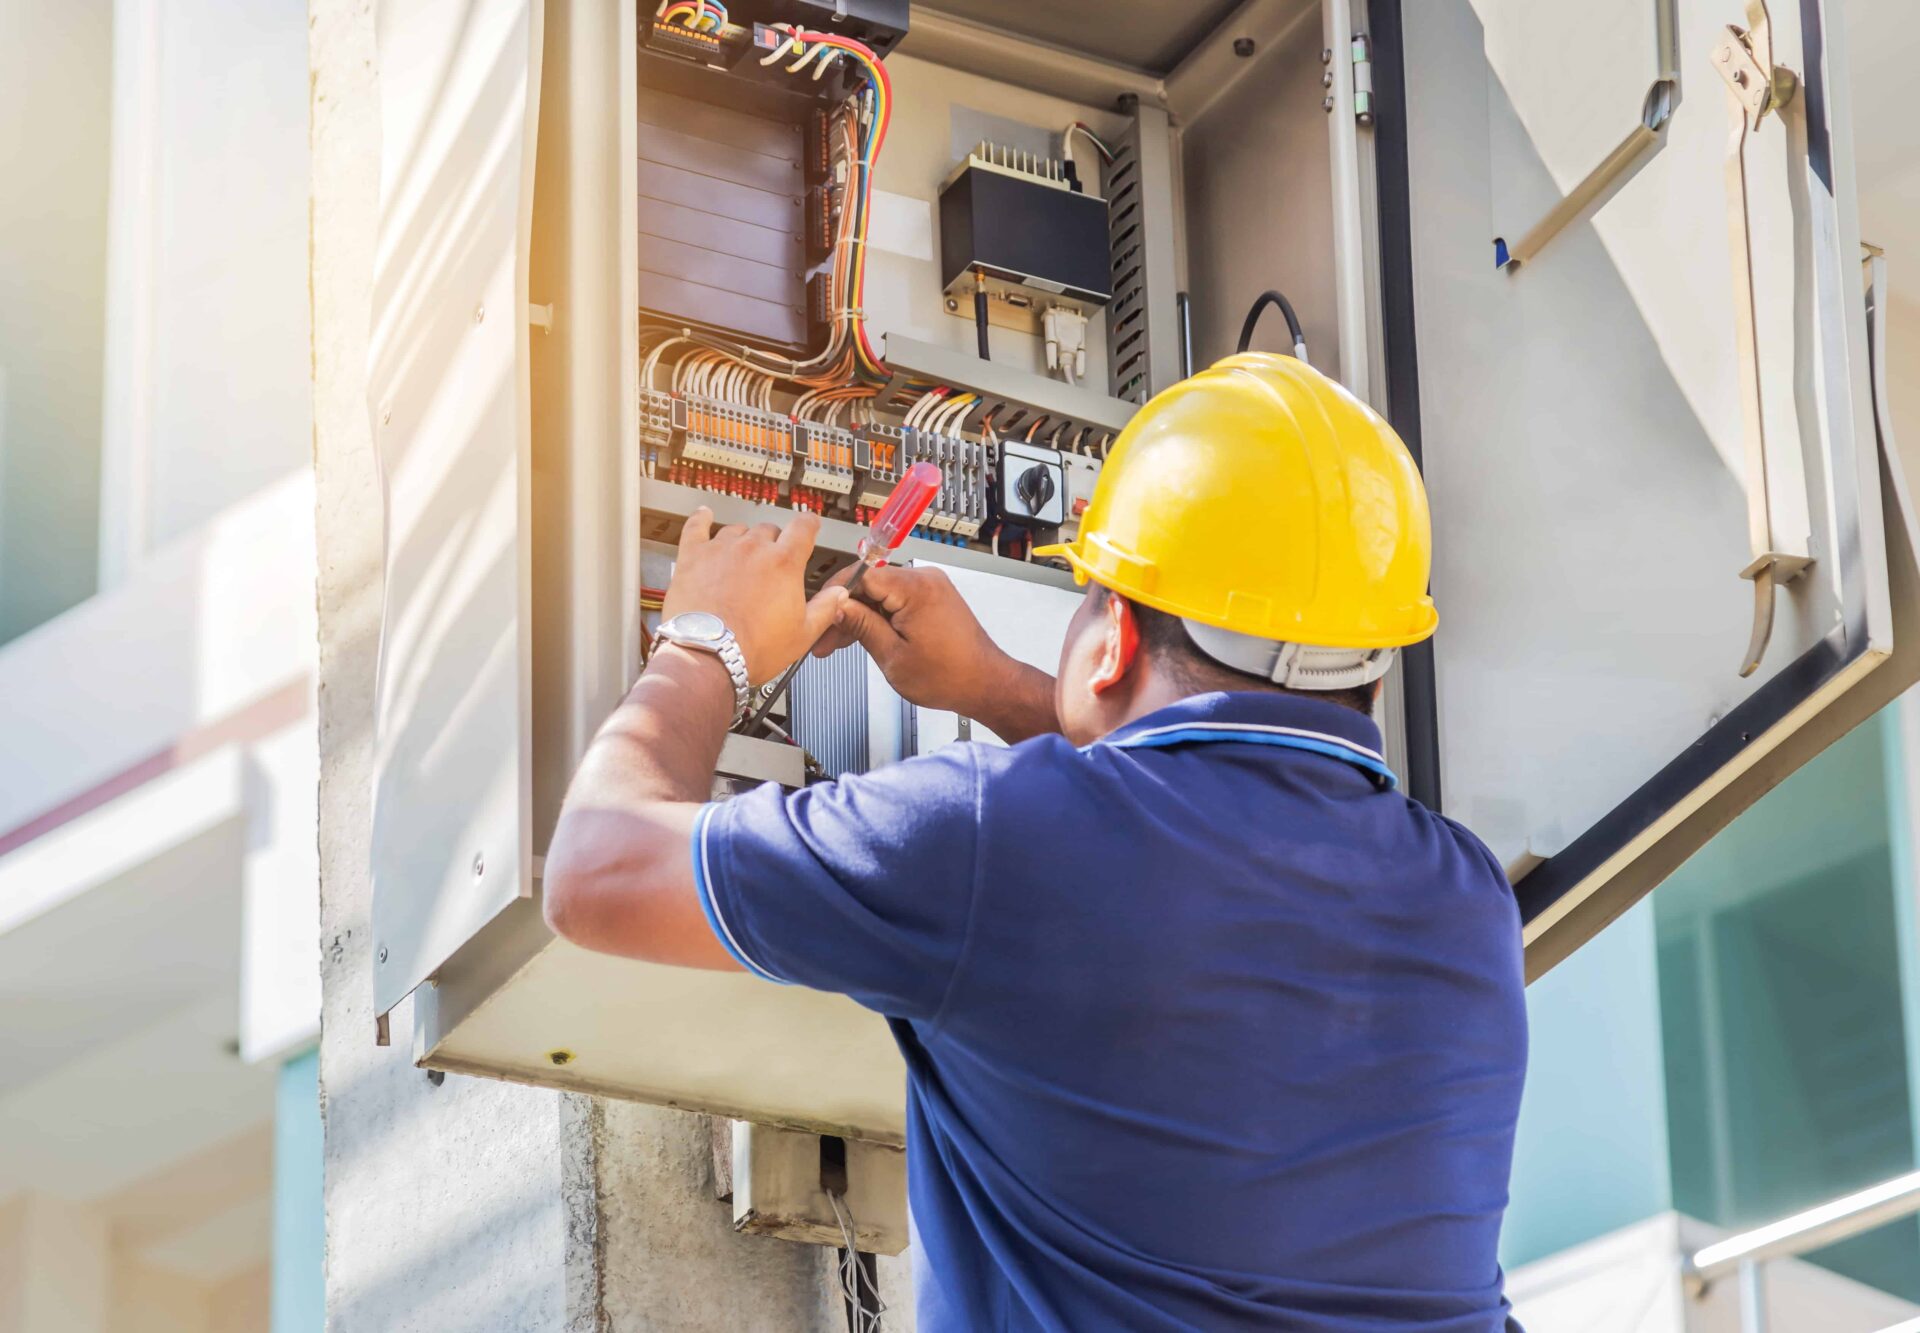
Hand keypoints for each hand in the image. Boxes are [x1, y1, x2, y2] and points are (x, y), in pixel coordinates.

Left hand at [660, 508, 846, 683]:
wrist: (708, 656)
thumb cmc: (753, 648)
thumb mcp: (804, 634)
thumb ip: (826, 608)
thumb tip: (839, 594)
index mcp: (784, 563)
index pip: (803, 527)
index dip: (809, 524)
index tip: (809, 525)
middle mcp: (753, 548)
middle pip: (769, 530)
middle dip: (774, 542)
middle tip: (772, 563)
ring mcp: (722, 549)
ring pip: (737, 530)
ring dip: (743, 540)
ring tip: (742, 558)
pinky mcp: (693, 556)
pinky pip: (696, 527)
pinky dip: (701, 519)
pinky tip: (704, 516)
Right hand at [814, 564, 1057, 740]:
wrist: (984, 683)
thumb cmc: (950, 676)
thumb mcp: (892, 656)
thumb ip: (861, 626)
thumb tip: (835, 606)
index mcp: (915, 588)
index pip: (861, 575)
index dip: (835, 597)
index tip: (820, 617)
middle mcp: (925, 579)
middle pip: (869, 583)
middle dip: (845, 610)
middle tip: (826, 639)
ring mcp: (930, 586)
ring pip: (880, 591)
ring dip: (860, 614)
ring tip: (840, 642)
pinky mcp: (933, 596)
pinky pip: (896, 597)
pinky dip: (878, 615)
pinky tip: (863, 635)